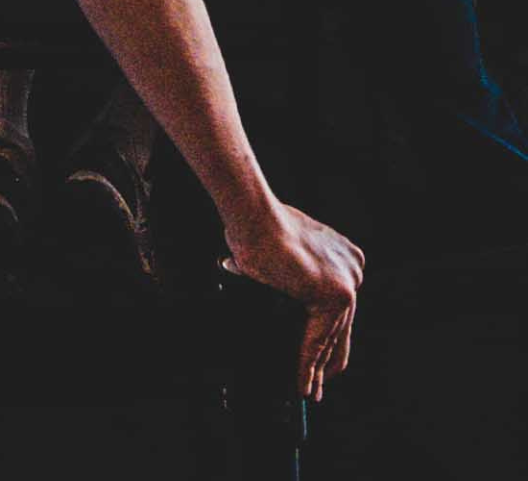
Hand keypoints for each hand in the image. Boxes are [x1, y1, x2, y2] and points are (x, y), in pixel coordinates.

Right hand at [222, 192, 361, 398]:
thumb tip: (276, 294)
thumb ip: (291, 275)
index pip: (340, 311)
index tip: (322, 362)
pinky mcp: (336, 296)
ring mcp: (348, 282)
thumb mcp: (284, 254)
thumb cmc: (258, 226)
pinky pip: (319, 341)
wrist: (255, 216)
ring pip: (331, 338)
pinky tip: (303, 385)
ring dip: (318, 369)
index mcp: (344, 256)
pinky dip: (308, 365)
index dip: (330, 339)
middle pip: (340, 327)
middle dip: (327, 360)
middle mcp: (354, 268)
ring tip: (309, 392)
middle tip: (318, 387)